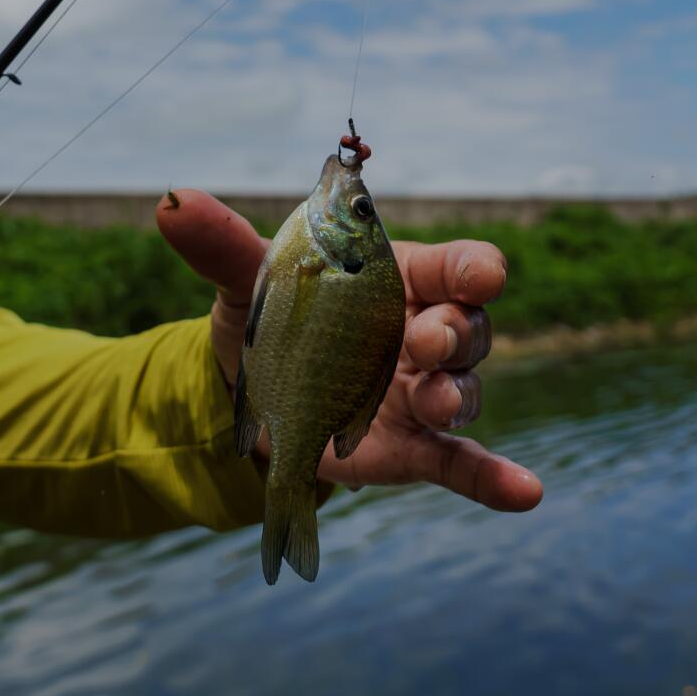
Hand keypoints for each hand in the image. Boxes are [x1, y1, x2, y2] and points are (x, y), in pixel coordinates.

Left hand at [155, 189, 541, 511]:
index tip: (479, 274)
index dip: (473, 268)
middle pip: (467, 326)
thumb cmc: (274, 320)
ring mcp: (424, 391)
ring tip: (434, 402)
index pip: (453, 265)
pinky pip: (465, 463)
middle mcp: (423, 331)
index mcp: (398, 277)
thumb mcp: (247, 284)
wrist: (256, 399)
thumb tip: (170, 202)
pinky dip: (497, 479)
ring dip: (457, 394)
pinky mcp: (417, 447)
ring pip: (464, 388)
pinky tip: (526, 493)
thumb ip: (222, 245)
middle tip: (422, 341)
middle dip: (453, 331)